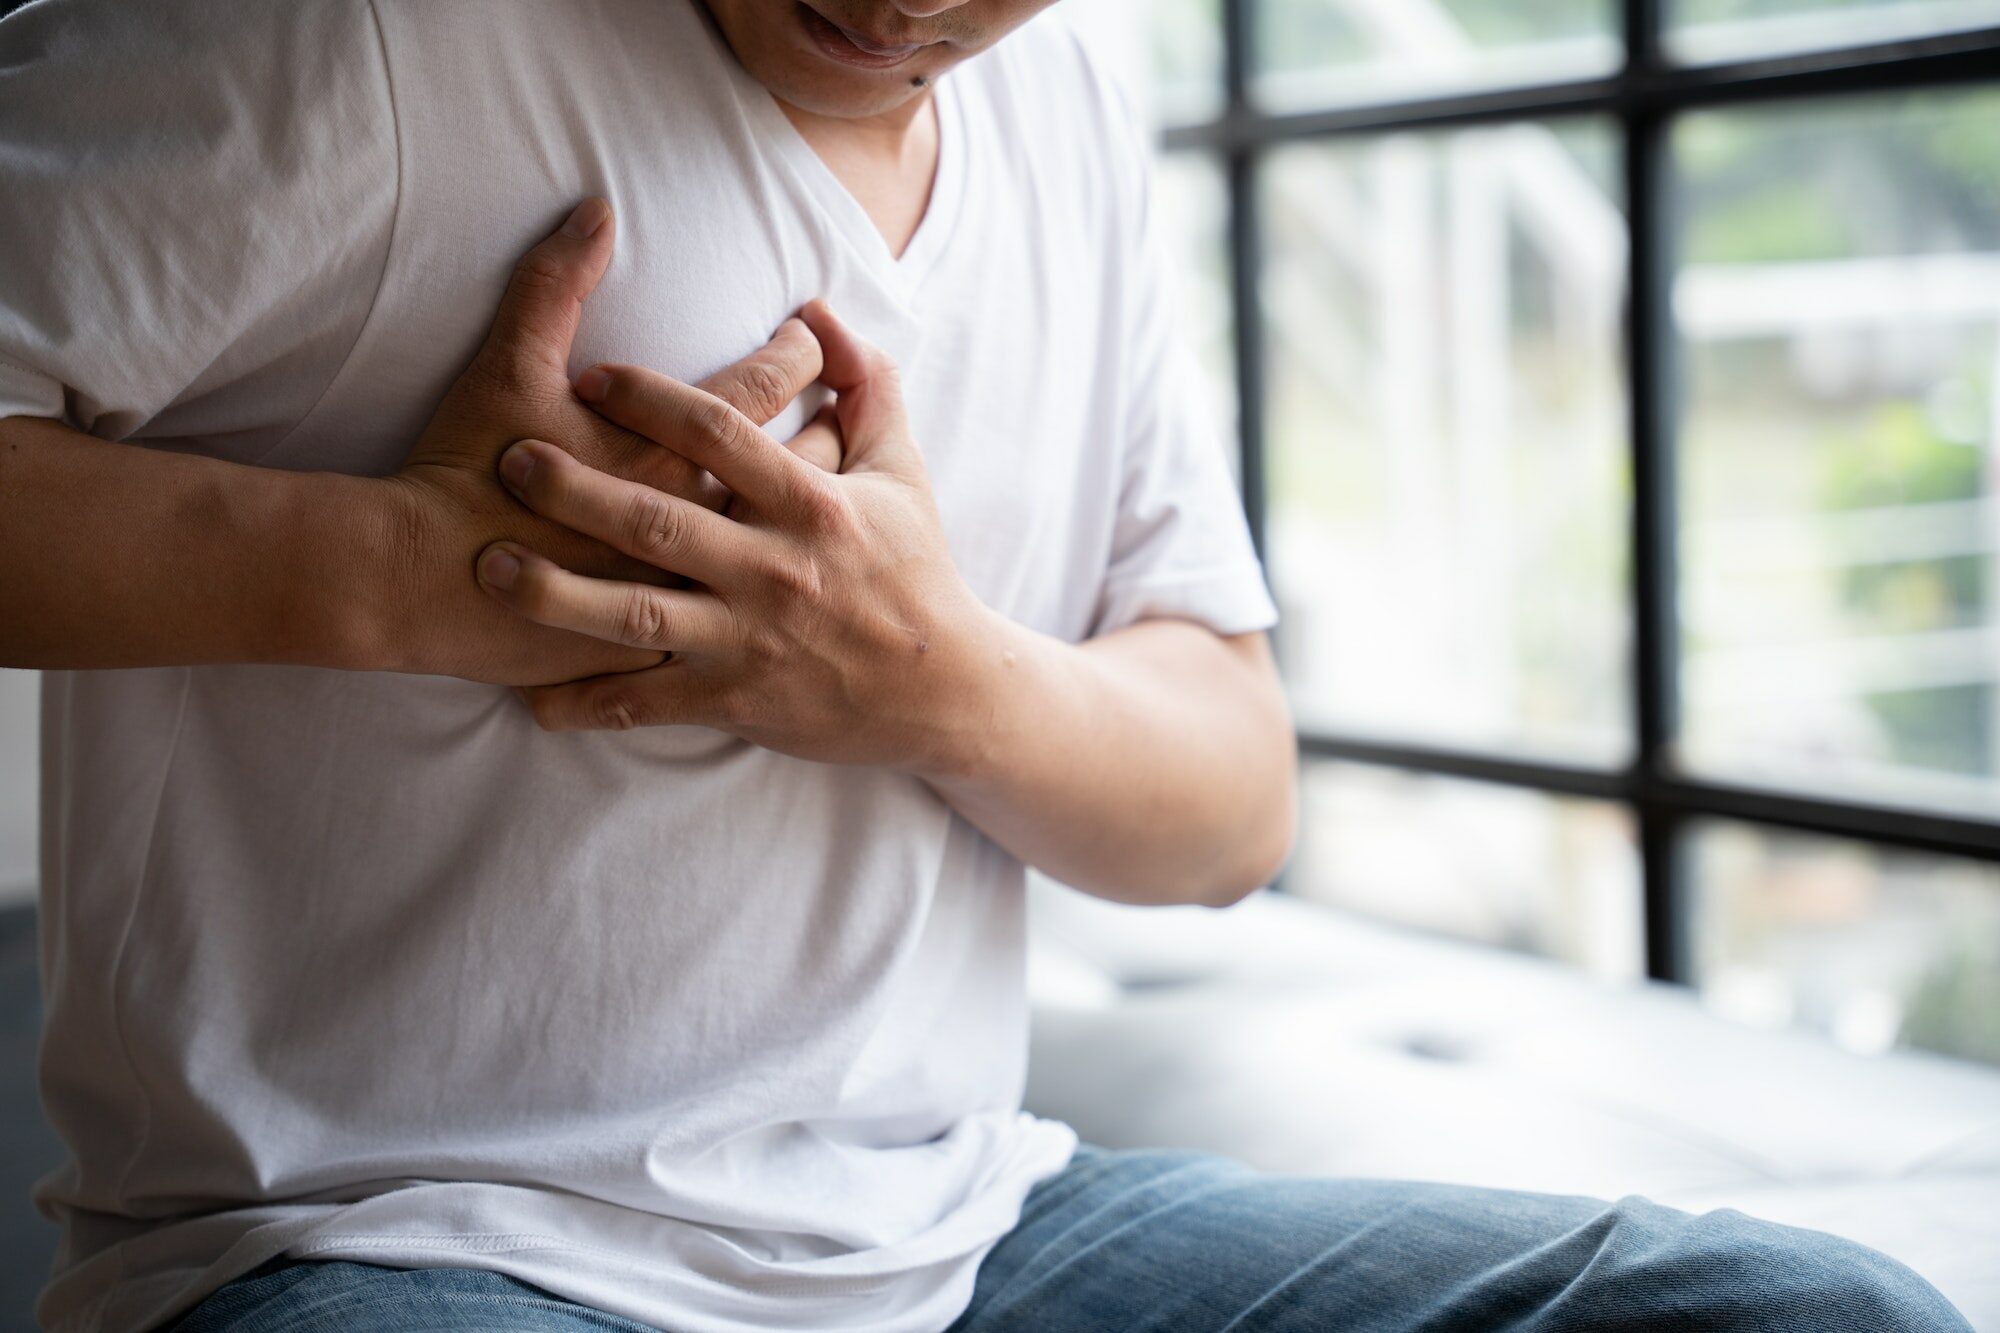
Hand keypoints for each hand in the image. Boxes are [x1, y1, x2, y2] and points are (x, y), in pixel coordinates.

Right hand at [376, 197, 827, 684]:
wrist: (420, 584)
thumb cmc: (468, 468)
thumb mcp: (510, 364)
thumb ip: (557, 283)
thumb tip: (597, 211)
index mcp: (675, 447)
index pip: (766, 385)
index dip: (799, 353)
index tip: (812, 338)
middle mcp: (700, 520)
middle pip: (796, 472)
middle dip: (827, 440)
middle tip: (842, 423)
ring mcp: (688, 591)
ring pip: (777, 558)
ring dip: (805, 532)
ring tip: (824, 517)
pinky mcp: (665, 650)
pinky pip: (736, 632)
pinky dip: (758, 613)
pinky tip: (770, 604)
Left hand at [475, 301, 996, 771]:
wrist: (944, 690)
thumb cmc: (914, 570)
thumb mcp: (901, 470)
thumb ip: (866, 384)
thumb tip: (821, 310)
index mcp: (812, 506)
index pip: (722, 437)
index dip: (653, 400)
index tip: (591, 374)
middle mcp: (774, 570)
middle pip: (661, 521)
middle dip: (578, 489)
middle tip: (509, 458)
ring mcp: (750, 639)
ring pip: (639, 615)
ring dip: (559, 594)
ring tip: (493, 568)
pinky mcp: (736, 700)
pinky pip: (647, 704)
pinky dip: (588, 705)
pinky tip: (531, 698)